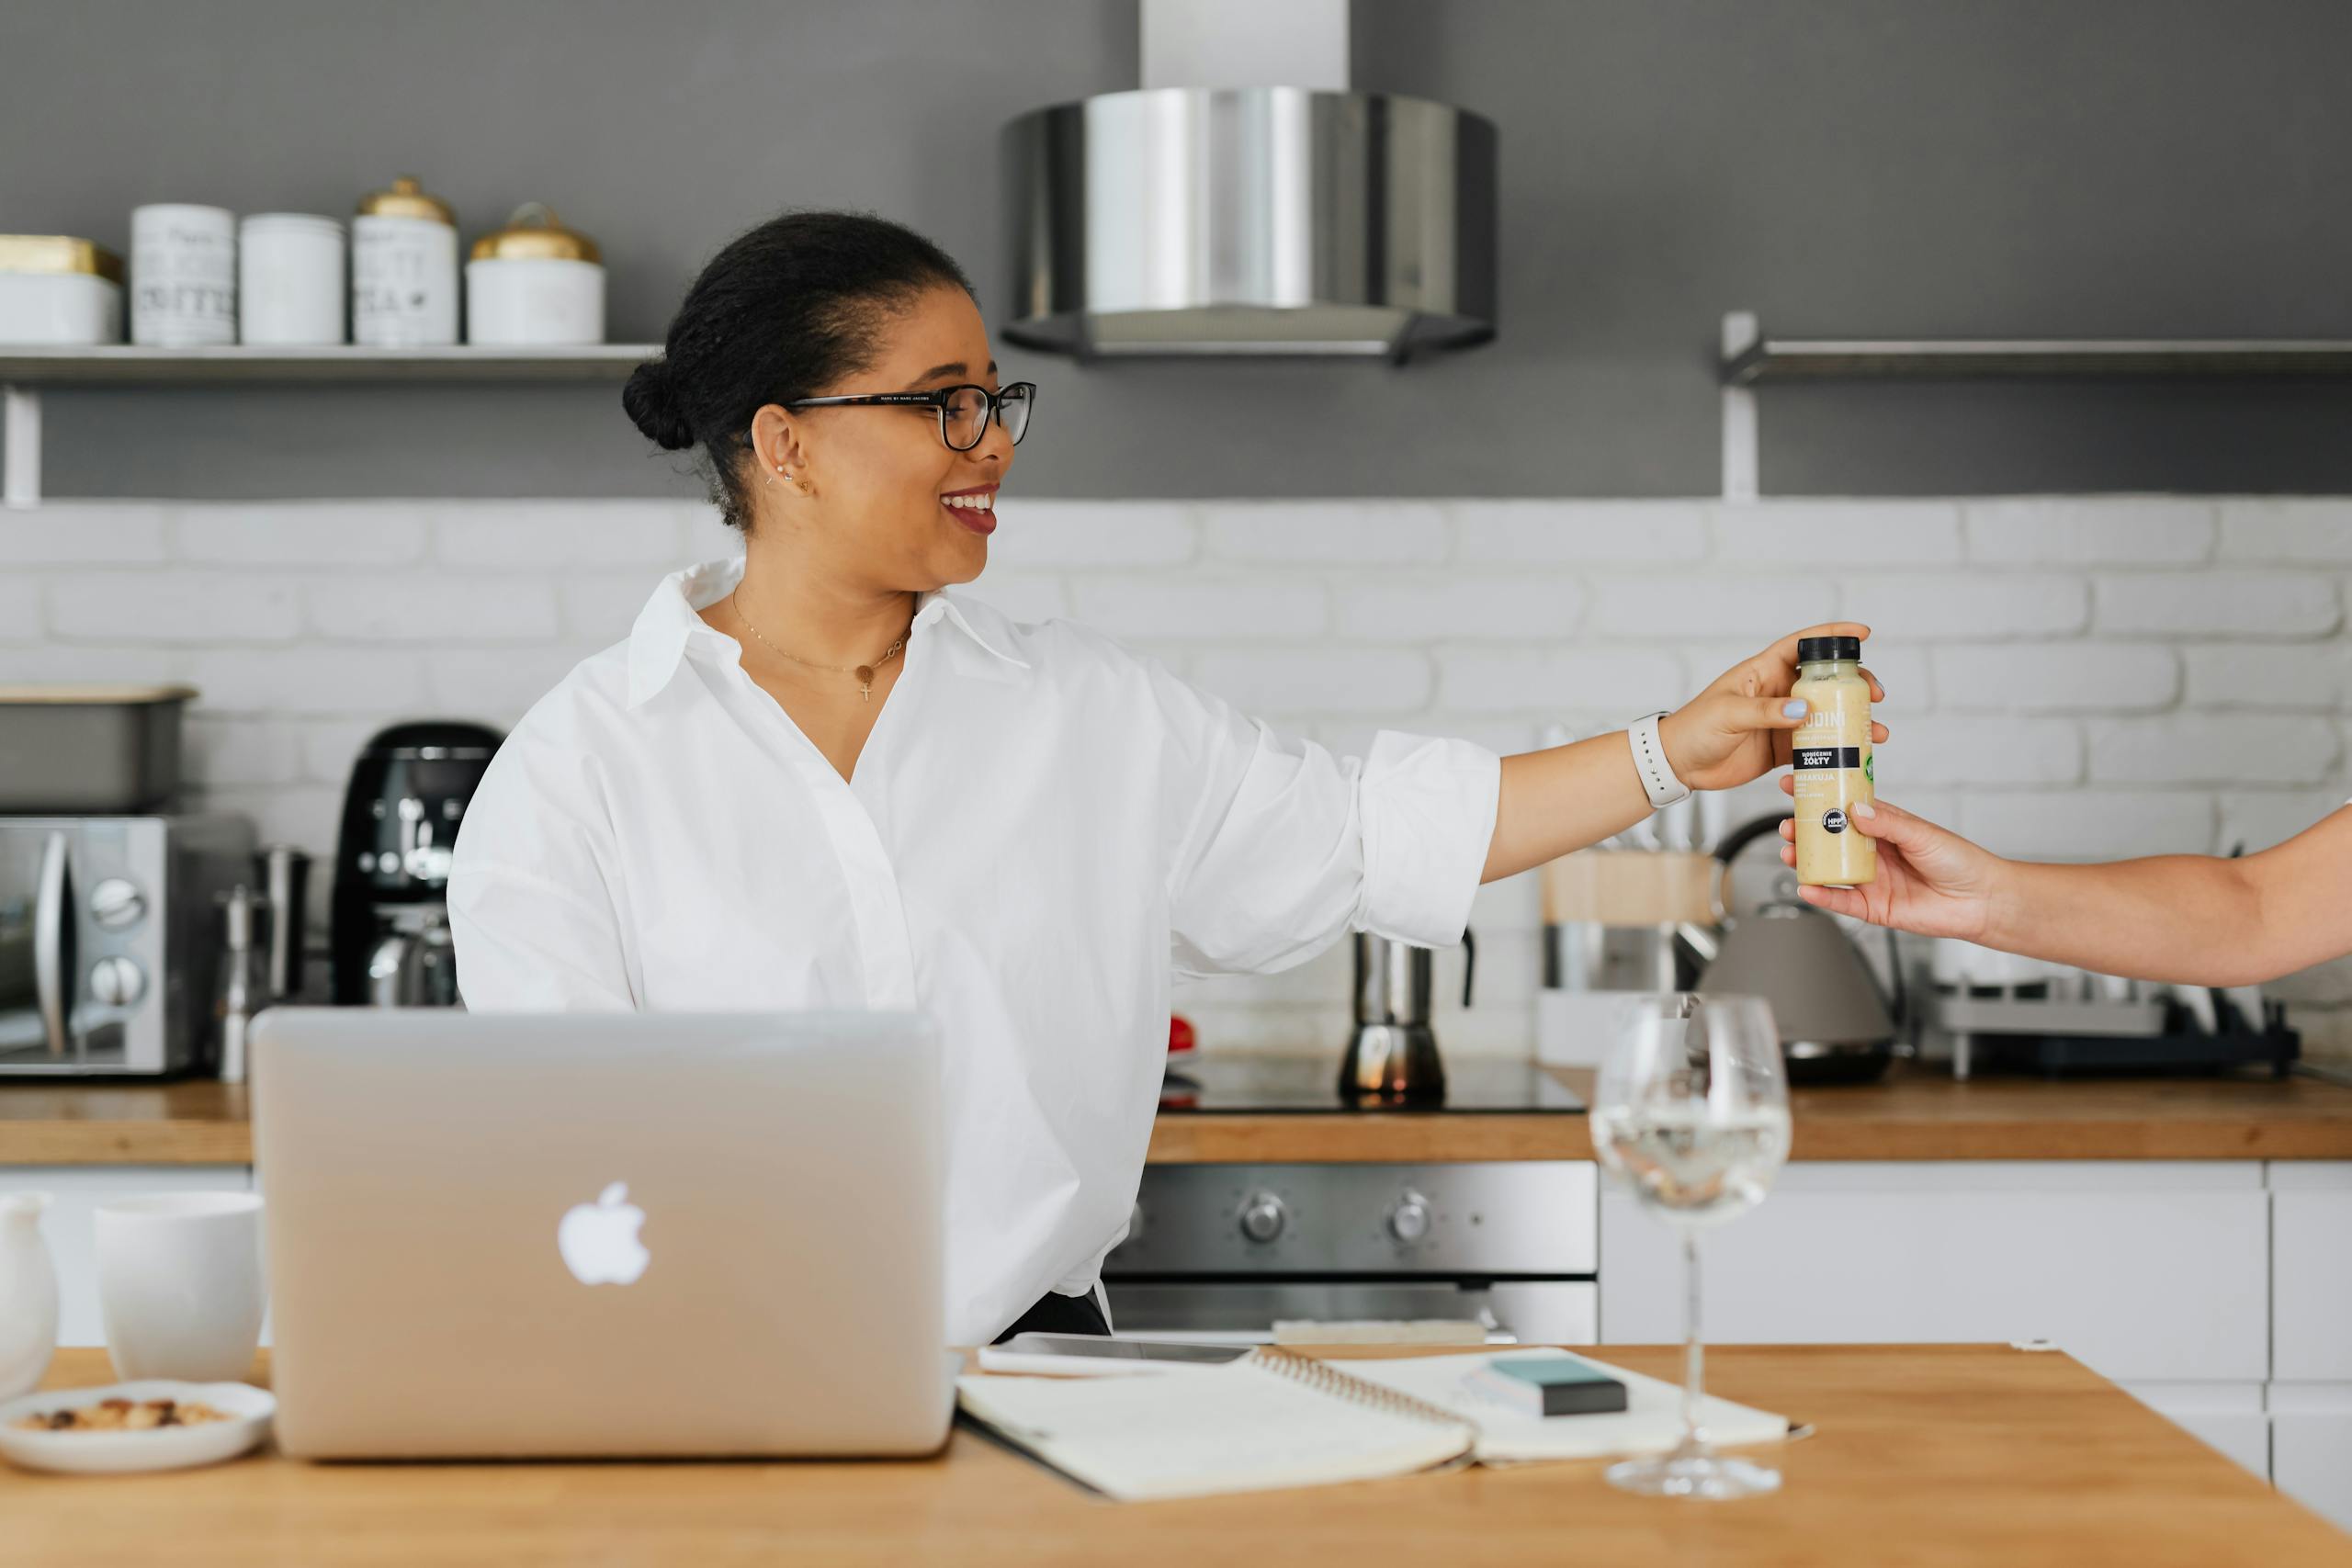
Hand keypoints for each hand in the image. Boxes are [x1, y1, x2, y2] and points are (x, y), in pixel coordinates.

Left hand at [1657, 623, 1890, 790]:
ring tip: (1875, 731)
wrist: (1679, 764)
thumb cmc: (1695, 728)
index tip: (1864, 633)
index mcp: (1763, 671)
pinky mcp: (1781, 747)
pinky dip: (1837, 748)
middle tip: (1875, 695)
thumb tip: (1804, 709)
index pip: (1803, 645)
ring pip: (1827, 714)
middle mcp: (1778, 691)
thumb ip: (1766, 711)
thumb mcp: (1729, 713)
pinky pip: (1816, 745)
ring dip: (1853, 720)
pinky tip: (1856, 753)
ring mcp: (1782, 719)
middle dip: (1854, 684)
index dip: (1833, 636)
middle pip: (1825, 681)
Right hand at [1775, 786, 1999, 939]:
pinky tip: (1807, 887)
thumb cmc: (1959, 861)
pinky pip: (1841, 901)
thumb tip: (1855, 809)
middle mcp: (1872, 852)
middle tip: (1788, 825)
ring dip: (1806, 861)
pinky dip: (1822, 895)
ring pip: (1828, 869)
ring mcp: (1870, 879)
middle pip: (1829, 840)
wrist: (1981, 901)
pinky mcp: (1872, 907)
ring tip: (1790, 853)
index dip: (1819, 796)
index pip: (1844, 807)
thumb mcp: (1922, 833)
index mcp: (1883, 827)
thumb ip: (1888, 823)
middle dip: (1804, 831)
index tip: (1794, 784)